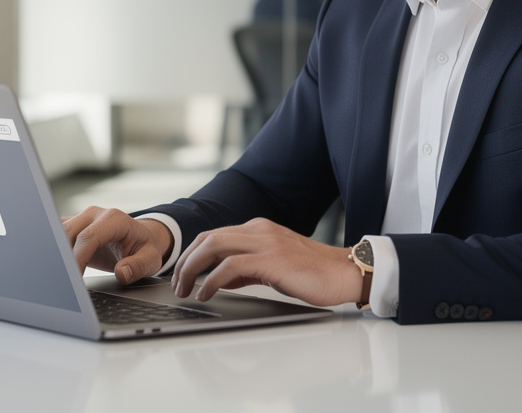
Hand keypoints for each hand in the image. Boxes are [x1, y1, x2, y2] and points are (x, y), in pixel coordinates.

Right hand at [61, 206, 173, 284]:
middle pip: (68, 233)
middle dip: (63, 258)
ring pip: (58, 233)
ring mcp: (82, 218)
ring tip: (58, 276)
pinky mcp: (74, 225)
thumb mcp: (151, 259)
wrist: (139, 239)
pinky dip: (54, 250)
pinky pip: (56, 234)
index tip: (74, 279)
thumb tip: (122, 272)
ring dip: (56, 254)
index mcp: (114, 219)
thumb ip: (138, 266)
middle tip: (62, 282)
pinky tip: (56, 267)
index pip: (88, 237)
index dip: (78, 259)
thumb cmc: (144, 248)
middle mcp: (94, 214)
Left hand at [171, 218, 361, 306]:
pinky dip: (212, 279)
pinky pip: (230, 266)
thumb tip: (220, 279)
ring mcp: (266, 242)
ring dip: (192, 269)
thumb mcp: (273, 267)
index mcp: (259, 228)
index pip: (214, 235)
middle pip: (207, 238)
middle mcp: (259, 230)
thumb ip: (247, 269)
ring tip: (185, 289)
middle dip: (186, 261)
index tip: (182, 274)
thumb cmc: (313, 274)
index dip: (192, 254)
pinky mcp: (272, 260)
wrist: (345, 273)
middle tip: (176, 284)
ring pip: (214, 246)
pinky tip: (206, 293)